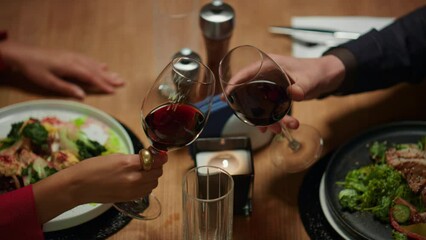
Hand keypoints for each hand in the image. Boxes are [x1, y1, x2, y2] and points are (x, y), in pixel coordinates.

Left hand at [0, 40, 123, 98]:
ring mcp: (74, 57)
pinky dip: (98, 64)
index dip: (103, 84)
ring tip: (118, 77)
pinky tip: (103, 66)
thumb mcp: (48, 82)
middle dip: (109, 77)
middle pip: (96, 70)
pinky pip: (88, 60)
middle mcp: (75, 61)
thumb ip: (66, 88)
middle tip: (123, 83)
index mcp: (71, 67)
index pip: (91, 77)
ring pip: (94, 64)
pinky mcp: (70, 55)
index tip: (114, 91)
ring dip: (106, 71)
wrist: (24, 54)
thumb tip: (83, 96)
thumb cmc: (34, 70)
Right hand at [32, 152, 167, 222]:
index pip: (155, 160)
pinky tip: (138, 181)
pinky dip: (146, 185)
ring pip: (153, 183)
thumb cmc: (93, 167)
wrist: (78, 186)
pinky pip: (146, 191)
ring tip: (143, 172)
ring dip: (152, 176)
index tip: (160, 154)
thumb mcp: (116, 156)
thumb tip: (149, 156)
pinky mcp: (129, 198)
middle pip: (157, 172)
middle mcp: (133, 178)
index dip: (160, 157)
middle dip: (157, 166)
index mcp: (129, 164)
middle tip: (151, 162)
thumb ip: (134, 158)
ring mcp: (132, 190)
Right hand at [223, 53, 344, 132]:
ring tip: (278, 129)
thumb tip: (294, 93)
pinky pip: (269, 108)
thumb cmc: (316, 71)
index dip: (233, 84)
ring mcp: (271, 86)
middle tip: (259, 125)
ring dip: (266, 119)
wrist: (327, 76)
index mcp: (269, 65)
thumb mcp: (309, 79)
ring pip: (260, 104)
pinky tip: (281, 127)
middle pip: (250, 93)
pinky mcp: (276, 95)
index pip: (245, 73)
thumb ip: (302, 86)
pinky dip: (273, 119)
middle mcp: (267, 75)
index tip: (226, 97)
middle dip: (252, 111)